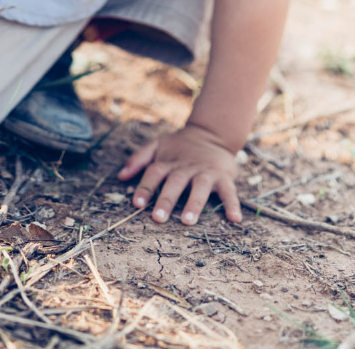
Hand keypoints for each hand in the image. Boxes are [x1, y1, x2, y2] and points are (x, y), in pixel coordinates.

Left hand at [117, 123, 241, 225]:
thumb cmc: (179, 146)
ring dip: (194, 203)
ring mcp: (205, 172)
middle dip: (166, 199)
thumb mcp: (157, 145)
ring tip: (187, 220)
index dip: (145, 187)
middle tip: (158, 217)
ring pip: (200, 187)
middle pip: (175, 181)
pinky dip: (233, 204)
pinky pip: (229, 191)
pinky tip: (234, 219)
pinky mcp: (223, 177)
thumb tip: (120, 176)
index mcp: (169, 161)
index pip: (154, 172)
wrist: (211, 133)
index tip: (136, 203)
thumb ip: (139, 159)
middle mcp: (186, 167)